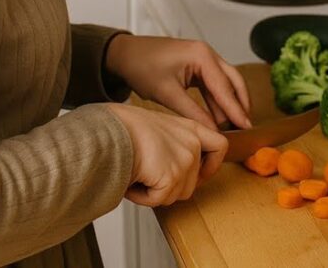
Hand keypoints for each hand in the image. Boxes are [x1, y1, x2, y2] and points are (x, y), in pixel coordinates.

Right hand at [105, 103, 226, 206]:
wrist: (108, 130)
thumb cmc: (123, 126)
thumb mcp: (158, 127)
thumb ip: (174, 143)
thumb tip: (174, 171)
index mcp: (191, 128)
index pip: (219, 146)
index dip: (211, 166)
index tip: (199, 175)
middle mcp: (192, 144)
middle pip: (192, 183)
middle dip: (169, 186)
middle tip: (148, 175)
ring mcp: (185, 161)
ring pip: (175, 195)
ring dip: (154, 192)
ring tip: (137, 174)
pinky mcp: (172, 177)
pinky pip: (158, 201)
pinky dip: (141, 197)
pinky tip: (131, 181)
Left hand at [106, 35, 252, 130]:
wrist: (125, 54)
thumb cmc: (142, 67)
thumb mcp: (167, 93)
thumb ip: (193, 113)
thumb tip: (213, 131)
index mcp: (202, 56)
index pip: (225, 87)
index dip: (237, 109)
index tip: (247, 127)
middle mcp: (208, 54)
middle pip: (233, 81)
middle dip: (240, 103)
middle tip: (246, 126)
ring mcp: (204, 58)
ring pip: (225, 83)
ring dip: (229, 103)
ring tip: (234, 126)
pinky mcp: (197, 65)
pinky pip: (213, 84)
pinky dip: (217, 100)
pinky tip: (218, 117)